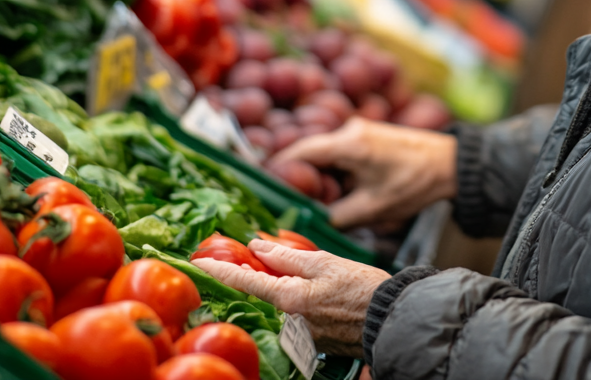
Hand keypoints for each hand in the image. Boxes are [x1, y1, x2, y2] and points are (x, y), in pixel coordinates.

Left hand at [194, 240, 391, 357]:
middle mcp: (289, 321)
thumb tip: (257, 246)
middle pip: (261, 295)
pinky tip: (320, 296)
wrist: (392, 319)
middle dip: (257, 278)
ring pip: (280, 307)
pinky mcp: (313, 343)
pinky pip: (296, 319)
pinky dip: (299, 305)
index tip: (198, 263)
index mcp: (290, 298)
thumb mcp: (325, 262)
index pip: (245, 281)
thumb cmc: (364, 288)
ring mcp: (300, 336)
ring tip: (309, 279)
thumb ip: (287, 256)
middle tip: (256, 261)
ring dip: (282, 291)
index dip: (218, 271)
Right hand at [274, 117, 456, 227]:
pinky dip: (338, 170)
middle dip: (303, 178)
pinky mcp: (370, 136)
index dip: (280, 169)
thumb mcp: (373, 208)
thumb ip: (338, 216)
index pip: (299, 151)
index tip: (267, 188)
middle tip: (298, 203)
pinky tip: (345, 190)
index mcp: (347, 144)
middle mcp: (350, 130)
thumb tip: (313, 221)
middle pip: (311, 152)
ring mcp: (361, 131)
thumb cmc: (415, 184)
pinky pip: (342, 152)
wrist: (452, 165)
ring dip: (323, 175)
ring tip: (327, 201)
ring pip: (327, 153)